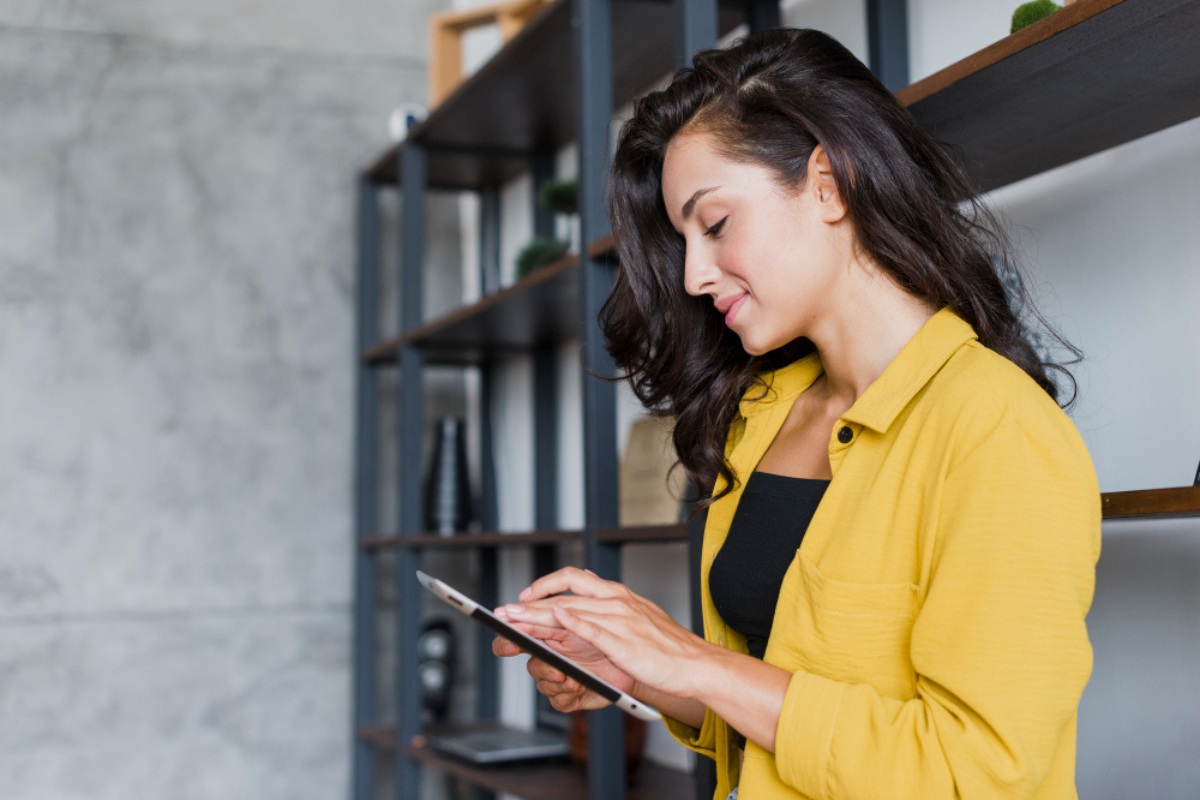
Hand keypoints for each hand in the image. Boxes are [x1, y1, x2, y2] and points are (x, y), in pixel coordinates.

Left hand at [504, 567, 714, 701]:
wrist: (696, 664)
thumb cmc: (667, 648)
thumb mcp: (638, 617)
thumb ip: (611, 607)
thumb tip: (585, 595)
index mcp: (619, 596)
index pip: (575, 581)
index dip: (546, 586)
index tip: (524, 595)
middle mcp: (618, 602)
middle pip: (566, 596)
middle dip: (531, 603)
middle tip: (506, 610)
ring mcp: (621, 620)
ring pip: (572, 610)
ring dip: (540, 614)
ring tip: (515, 618)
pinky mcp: (625, 642)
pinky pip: (595, 628)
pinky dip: (575, 622)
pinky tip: (556, 619)